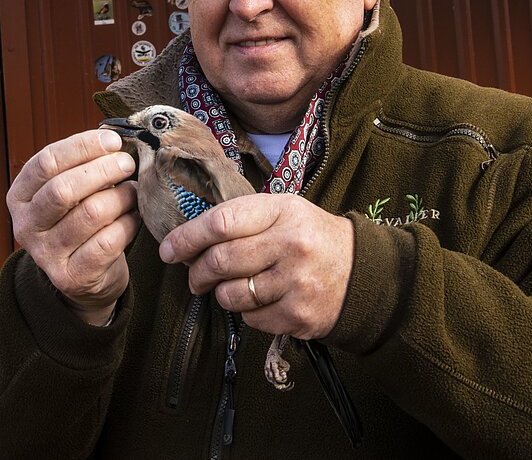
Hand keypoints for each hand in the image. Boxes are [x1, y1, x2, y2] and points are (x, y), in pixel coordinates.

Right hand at [7, 129, 140, 325]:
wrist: (84, 274)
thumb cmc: (78, 218)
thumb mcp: (70, 188)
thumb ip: (82, 164)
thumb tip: (113, 140)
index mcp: (19, 196)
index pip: (46, 162)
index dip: (82, 146)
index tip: (112, 140)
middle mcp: (25, 225)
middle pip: (64, 189)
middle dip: (102, 170)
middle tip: (126, 163)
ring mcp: (45, 254)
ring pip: (91, 213)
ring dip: (121, 197)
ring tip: (132, 191)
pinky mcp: (71, 276)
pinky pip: (108, 242)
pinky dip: (128, 223)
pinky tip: (133, 216)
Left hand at [158, 193, 353, 338]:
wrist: (363, 272)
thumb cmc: (310, 237)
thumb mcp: (283, 212)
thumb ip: (241, 220)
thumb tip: (188, 240)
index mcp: (282, 212)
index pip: (221, 222)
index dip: (187, 237)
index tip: (168, 249)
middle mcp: (290, 245)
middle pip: (220, 261)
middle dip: (196, 272)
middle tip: (193, 276)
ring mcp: (296, 282)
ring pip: (231, 294)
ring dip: (220, 294)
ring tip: (227, 288)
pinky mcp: (299, 315)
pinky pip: (250, 319)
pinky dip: (245, 313)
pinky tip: (258, 301)